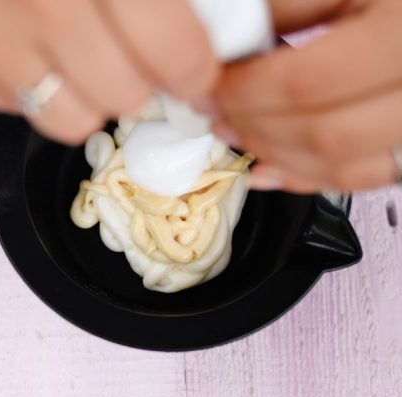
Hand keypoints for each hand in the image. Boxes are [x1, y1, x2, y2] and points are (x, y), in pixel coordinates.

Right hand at [0, 0, 218, 143]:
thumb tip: (207, 21)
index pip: (171, 50)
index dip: (195, 71)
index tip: (196, 72)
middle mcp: (36, 3)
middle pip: (125, 96)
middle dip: (140, 80)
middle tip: (135, 53)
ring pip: (71, 120)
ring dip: (88, 94)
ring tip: (81, 54)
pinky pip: (17, 107)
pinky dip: (34, 84)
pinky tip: (26, 41)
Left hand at [211, 0, 401, 192]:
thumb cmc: (393, 0)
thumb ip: (292, 6)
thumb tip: (229, 31)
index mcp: (401, 37)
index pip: (309, 82)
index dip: (248, 92)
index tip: (213, 87)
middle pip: (323, 134)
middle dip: (254, 127)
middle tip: (217, 112)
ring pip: (341, 166)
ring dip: (274, 155)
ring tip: (235, 133)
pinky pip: (359, 179)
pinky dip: (305, 176)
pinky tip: (268, 166)